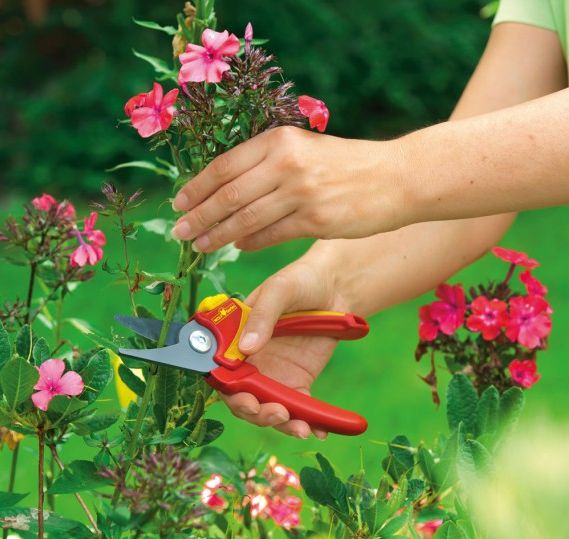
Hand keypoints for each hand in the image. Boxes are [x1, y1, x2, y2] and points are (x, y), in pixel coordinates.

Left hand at [171, 126, 405, 251]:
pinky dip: (250, 243)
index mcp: (280, 140)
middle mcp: (287, 163)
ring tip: (199, 245)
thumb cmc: (349, 164)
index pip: (225, 165)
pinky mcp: (316, 221)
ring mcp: (301, 193)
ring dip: (218, 235)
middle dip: (200, 215)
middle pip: (229, 194)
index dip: (198, 187)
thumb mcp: (306, 149)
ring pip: (246, 219)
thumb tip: (229, 189)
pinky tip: (237, 248)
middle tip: (179, 231)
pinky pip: (272, 235)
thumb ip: (269, 163)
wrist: (397, 177)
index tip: (179, 203)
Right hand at [217, 256, 351, 438]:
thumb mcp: (279, 290)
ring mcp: (274, 374)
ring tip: (300, 427)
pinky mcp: (298, 382)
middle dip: (255, 412)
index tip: (245, 399)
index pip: (221, 370)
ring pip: (268, 407)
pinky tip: (318, 430)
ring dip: (280, 423)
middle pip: (242, 396)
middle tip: (276, 413)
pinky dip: (306, 422)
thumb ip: (262, 316)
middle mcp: (250, 361)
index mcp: (235, 337)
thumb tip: (247, 348)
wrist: (336, 288)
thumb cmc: (300, 281)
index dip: (228, 389)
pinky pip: (297, 408)